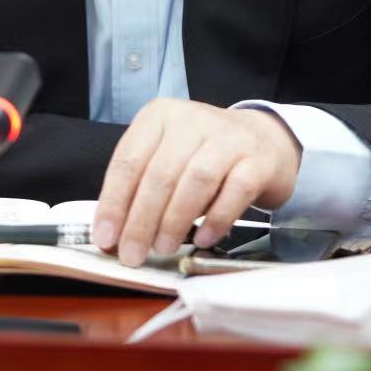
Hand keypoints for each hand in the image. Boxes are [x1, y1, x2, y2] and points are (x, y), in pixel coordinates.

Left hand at [92, 99, 301, 266]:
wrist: (264, 140)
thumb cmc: (204, 154)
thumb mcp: (167, 157)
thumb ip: (140, 189)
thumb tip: (114, 235)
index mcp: (159, 116)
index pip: (128, 161)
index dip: (114, 203)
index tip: (106, 238)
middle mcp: (192, 120)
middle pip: (160, 173)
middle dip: (141, 220)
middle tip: (133, 254)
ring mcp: (228, 138)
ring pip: (195, 180)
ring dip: (175, 220)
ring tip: (164, 248)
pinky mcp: (258, 160)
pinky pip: (235, 191)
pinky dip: (216, 219)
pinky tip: (202, 238)